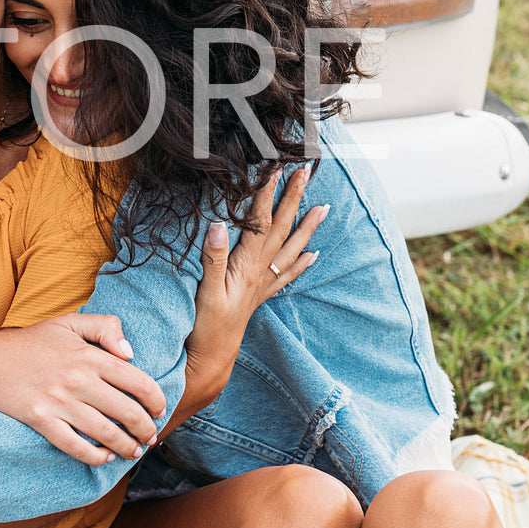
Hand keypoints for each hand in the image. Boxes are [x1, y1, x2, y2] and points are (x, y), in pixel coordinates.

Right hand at [0, 315, 167, 464]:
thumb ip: (104, 327)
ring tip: (134, 451)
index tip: (159, 410)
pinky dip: (96, 456)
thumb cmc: (29, 343)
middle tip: (151, 436)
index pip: (138, 382)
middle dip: (147, 429)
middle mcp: (78, 379)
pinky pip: (76, 447)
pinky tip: (104, 457)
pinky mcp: (41, 421)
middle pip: (128, 412)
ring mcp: (59, 402)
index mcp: (88, 355)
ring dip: (128, 447)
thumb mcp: (67, 323)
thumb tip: (130, 352)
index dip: (156, 400)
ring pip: (107, 433)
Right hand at [184, 164, 326, 408]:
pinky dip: (302, 263)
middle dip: (293, 200)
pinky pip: (286, 276)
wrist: (212, 358)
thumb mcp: (204, 291)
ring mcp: (262, 285)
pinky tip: (314, 255)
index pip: (259, 222)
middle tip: (306, 175)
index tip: (274, 168)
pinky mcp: (259, 297)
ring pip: (290, 249)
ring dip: (306, 227)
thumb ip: (213, 257)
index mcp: (245, 266)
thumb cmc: (206, 326)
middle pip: (280, 229)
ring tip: (324, 208)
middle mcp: (258, 272)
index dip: (265, 194)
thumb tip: (220, 224)